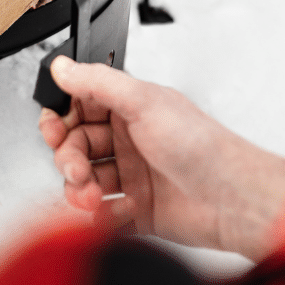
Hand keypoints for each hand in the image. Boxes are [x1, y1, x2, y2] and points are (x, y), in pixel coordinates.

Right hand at [39, 57, 284, 261]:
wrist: (232, 199)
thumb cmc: (201, 146)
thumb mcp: (143, 102)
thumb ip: (97, 82)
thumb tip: (63, 66)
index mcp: (129, 107)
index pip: (80, 106)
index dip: (61, 117)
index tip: (52, 127)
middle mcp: (129, 139)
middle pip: (76, 146)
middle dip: (69, 159)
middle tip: (76, 169)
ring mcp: (132, 175)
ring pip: (84, 181)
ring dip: (81, 190)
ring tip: (93, 197)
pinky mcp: (136, 211)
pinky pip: (101, 215)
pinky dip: (100, 218)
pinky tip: (114, 212)